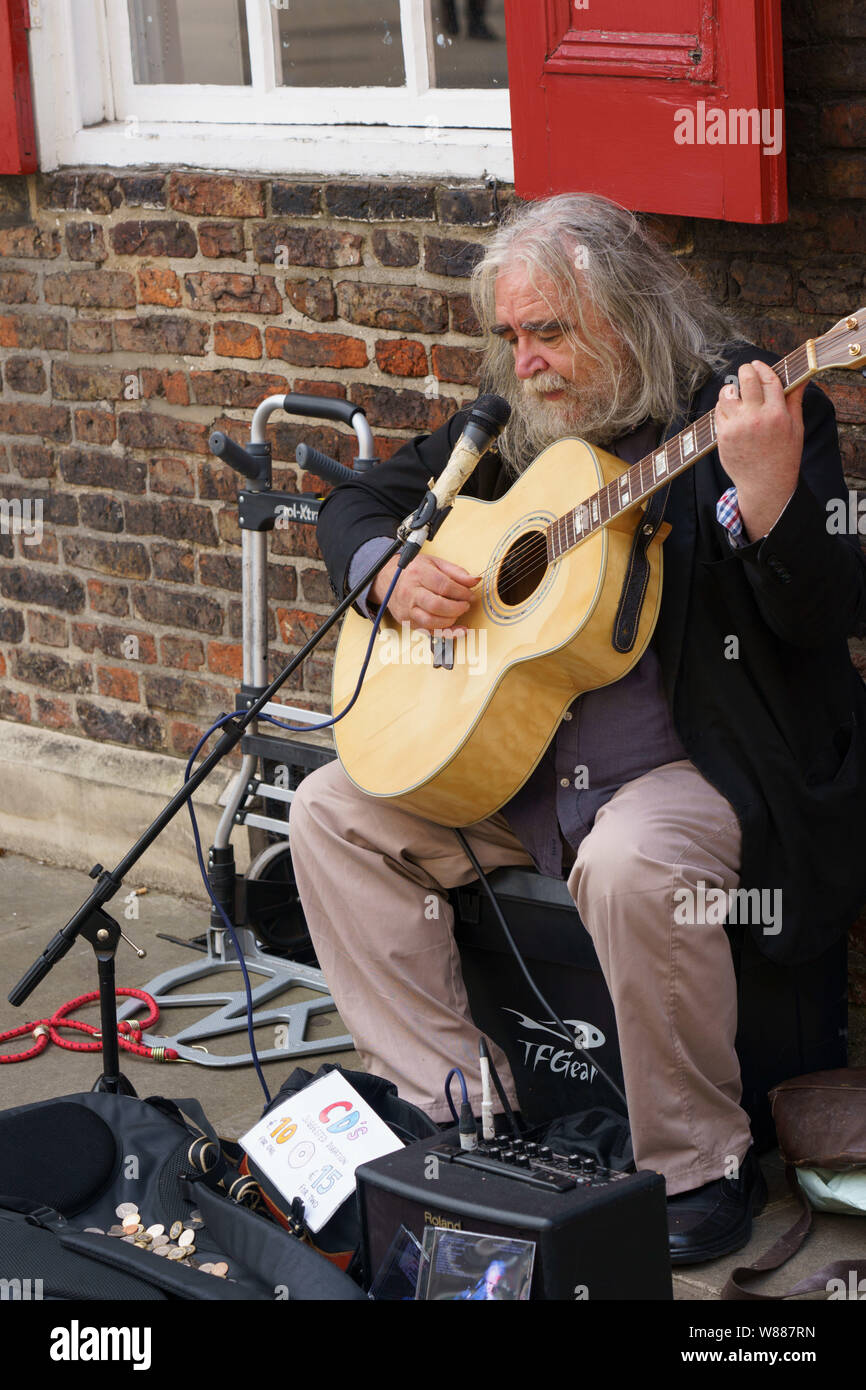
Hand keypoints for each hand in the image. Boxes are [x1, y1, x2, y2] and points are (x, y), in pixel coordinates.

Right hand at [369, 554, 480, 634]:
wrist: (387, 579)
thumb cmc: (413, 571)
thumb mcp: (434, 563)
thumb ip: (456, 572)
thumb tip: (475, 580)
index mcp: (418, 574)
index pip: (443, 585)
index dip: (462, 592)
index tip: (470, 595)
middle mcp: (410, 592)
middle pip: (437, 605)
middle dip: (457, 608)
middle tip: (465, 605)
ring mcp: (407, 609)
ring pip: (431, 621)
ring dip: (451, 620)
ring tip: (458, 613)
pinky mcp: (407, 621)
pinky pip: (428, 631)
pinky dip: (446, 633)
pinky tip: (457, 629)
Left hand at [714, 360, 806, 542]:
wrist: (765, 485)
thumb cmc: (783, 455)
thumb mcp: (795, 427)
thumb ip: (795, 399)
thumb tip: (802, 377)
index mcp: (777, 415)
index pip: (768, 379)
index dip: (762, 368)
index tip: (757, 364)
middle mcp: (756, 418)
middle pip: (746, 380)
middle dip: (745, 370)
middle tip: (746, 370)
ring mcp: (737, 427)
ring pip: (727, 394)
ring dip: (731, 389)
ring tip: (736, 392)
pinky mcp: (723, 436)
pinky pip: (718, 412)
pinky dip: (723, 407)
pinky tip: (731, 410)